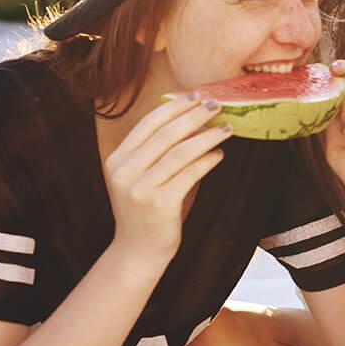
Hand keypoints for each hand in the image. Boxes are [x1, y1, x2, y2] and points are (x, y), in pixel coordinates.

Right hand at [103, 95, 233, 260]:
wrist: (138, 249)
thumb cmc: (147, 208)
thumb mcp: (142, 176)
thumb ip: (157, 150)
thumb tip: (194, 117)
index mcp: (117, 159)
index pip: (148, 123)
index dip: (174, 106)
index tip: (197, 96)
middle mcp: (124, 171)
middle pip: (166, 134)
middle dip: (195, 116)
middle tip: (217, 105)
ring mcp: (140, 188)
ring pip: (180, 152)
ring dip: (208, 136)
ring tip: (227, 128)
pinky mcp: (159, 203)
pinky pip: (190, 173)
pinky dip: (208, 160)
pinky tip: (219, 153)